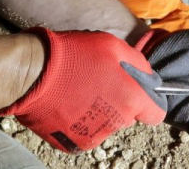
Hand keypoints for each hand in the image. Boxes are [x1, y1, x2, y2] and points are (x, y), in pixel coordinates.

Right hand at [0, 27, 166, 151]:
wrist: (33, 74)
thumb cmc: (74, 55)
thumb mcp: (114, 45)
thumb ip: (138, 64)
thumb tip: (148, 75)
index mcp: (131, 99)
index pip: (155, 113)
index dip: (149, 101)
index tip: (137, 89)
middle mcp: (117, 123)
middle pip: (128, 116)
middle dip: (121, 101)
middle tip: (101, 80)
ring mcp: (94, 136)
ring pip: (107, 124)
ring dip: (99, 109)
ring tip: (80, 89)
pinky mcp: (73, 144)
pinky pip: (85, 132)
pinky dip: (80, 120)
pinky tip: (69, 102)